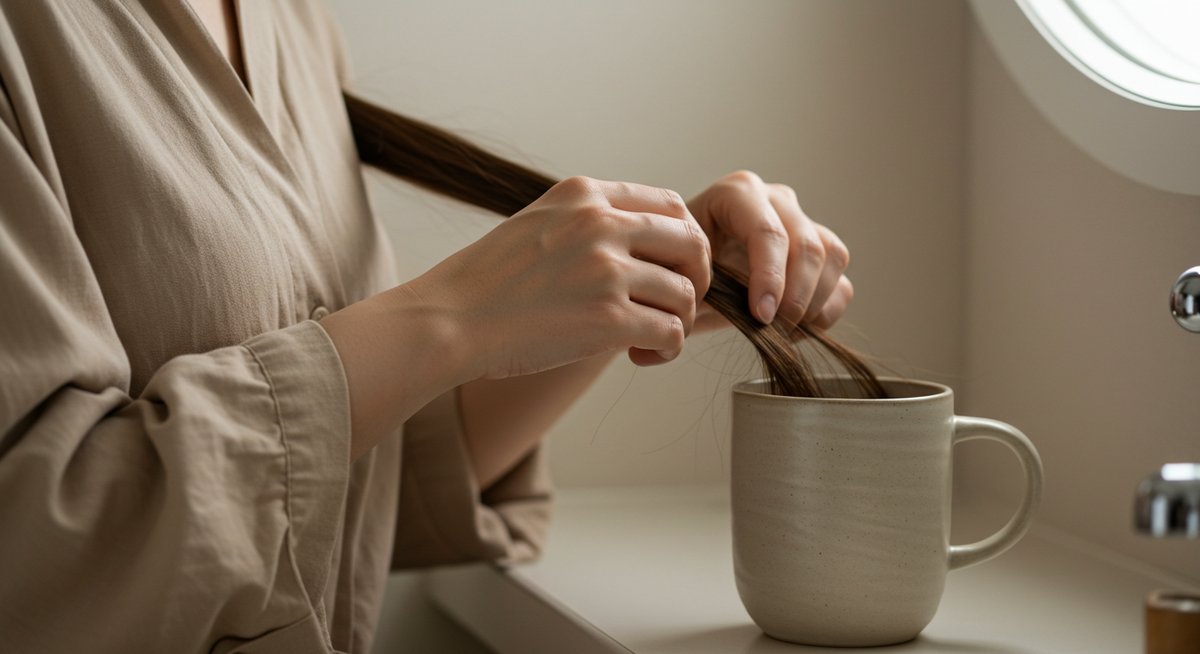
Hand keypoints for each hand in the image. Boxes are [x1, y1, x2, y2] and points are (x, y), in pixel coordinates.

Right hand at [409, 176, 711, 378]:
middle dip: (695, 278)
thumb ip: (587, 221)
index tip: (671, 268)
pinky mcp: (608, 318)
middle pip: (692, 243)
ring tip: (647, 337)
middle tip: (674, 304)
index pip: (670, 204)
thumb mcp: (537, 222)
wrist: (447, 321)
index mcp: (584, 195)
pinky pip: (672, 331)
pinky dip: (666, 349)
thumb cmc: (485, 283)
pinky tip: (638, 354)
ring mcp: (606, 270)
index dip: (683, 241)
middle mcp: (601, 224)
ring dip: (677, 320)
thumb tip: (638, 241)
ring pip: (685, 293)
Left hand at [686, 171, 851, 332]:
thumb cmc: (675, 268)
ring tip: (782, 331)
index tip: (760, 316)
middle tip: (773, 330)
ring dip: (814, 303)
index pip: (767, 232)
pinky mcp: (819, 252)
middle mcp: (775, 200)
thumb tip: (694, 332)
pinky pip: (841, 282)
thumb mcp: (674, 273)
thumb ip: (693, 289)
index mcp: (736, 193)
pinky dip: (824, 313)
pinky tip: (793, 331)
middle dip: (795, 296)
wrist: (682, 271)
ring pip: (832, 257)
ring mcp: (802, 222)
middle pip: (807, 245)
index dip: (770, 278)